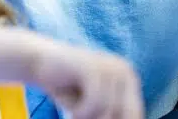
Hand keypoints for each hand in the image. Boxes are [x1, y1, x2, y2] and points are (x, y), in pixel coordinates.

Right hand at [0, 26, 143, 118]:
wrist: (42, 64)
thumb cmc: (69, 90)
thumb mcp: (95, 109)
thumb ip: (109, 115)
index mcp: (130, 81)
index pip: (135, 115)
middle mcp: (126, 71)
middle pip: (124, 115)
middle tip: (80, 117)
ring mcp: (111, 67)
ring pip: (108, 112)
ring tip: (75, 114)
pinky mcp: (94, 67)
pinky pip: (95, 103)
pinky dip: (81, 113)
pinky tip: (72, 110)